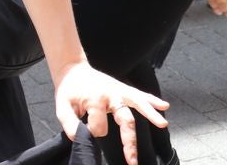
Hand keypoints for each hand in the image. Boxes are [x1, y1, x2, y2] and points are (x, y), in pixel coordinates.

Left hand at [54, 62, 168, 164]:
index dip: (93, 131)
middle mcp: (110, 95)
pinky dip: (152, 100)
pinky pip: (140, 95)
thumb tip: (82, 138)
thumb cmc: (69, 90)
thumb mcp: (62, 107)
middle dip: (129, 141)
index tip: (87, 129)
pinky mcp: (124, 89)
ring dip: (151, 114)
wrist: (72, 69)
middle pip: (125, 119)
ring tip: (162, 124)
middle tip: (132, 160)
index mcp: (95, 99)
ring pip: (138, 104)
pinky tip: (164, 106)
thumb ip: (70, 125)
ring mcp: (119, 91)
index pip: (99, 127)